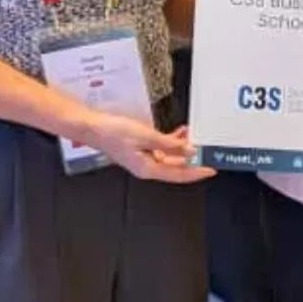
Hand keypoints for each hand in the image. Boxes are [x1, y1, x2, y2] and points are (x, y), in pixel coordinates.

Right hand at [80, 113, 214, 183]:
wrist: (92, 126)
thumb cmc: (112, 132)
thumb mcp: (146, 136)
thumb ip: (169, 143)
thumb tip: (189, 150)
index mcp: (148, 169)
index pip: (179, 174)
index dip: (196, 173)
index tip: (210, 169)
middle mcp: (147, 167)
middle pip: (176, 167)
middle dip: (192, 159)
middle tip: (206, 150)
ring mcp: (143, 158)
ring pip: (169, 157)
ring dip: (182, 148)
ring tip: (193, 137)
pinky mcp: (139, 149)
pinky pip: (160, 149)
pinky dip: (170, 142)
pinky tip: (177, 133)